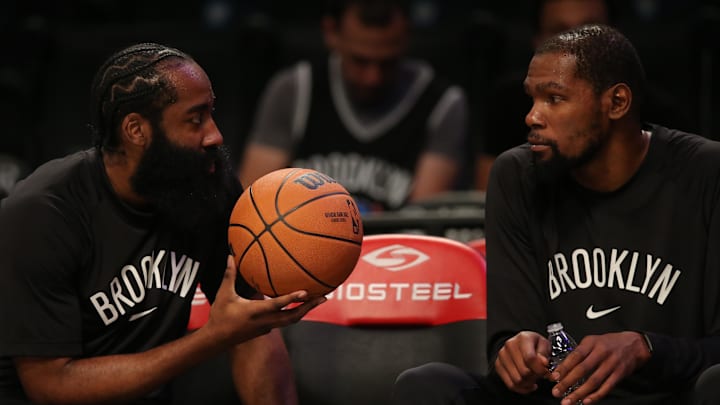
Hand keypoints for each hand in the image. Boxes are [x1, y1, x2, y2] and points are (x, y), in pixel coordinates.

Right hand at [204, 256, 325, 344]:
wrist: (217, 340)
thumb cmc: (219, 316)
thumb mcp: (223, 294)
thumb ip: (229, 275)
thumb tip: (230, 256)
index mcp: (255, 312)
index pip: (277, 305)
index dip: (292, 298)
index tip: (306, 292)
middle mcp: (265, 321)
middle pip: (293, 316)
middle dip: (309, 307)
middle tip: (324, 297)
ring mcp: (267, 327)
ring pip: (291, 320)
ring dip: (305, 310)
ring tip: (318, 301)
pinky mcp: (266, 330)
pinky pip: (285, 321)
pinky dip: (294, 313)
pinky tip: (299, 305)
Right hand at [494, 331, 551, 393]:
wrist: (522, 343)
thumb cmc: (534, 345)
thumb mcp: (544, 345)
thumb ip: (544, 354)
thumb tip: (543, 363)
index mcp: (523, 338)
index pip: (530, 358)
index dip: (540, 370)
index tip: (546, 373)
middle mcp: (510, 345)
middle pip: (524, 371)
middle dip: (535, 377)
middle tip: (540, 375)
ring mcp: (502, 356)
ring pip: (517, 380)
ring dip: (529, 383)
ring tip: (533, 379)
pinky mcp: (498, 365)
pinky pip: (511, 385)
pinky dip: (522, 388)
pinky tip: (528, 384)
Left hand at [549, 331, 651, 404]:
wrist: (635, 344)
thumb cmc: (610, 343)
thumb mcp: (593, 341)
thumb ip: (580, 352)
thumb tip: (563, 366)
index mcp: (591, 343)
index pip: (575, 356)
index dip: (564, 367)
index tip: (554, 377)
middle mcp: (601, 353)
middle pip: (582, 369)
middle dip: (567, 382)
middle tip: (557, 392)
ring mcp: (611, 364)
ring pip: (593, 381)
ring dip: (579, 393)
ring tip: (568, 401)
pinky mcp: (620, 374)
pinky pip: (606, 387)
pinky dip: (596, 396)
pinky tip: (586, 401)